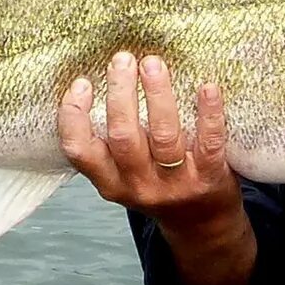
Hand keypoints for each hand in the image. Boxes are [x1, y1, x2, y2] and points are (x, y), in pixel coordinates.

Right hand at [59, 51, 256, 284]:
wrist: (203, 226)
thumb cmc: (158, 185)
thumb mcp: (124, 176)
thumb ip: (111, 144)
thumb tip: (104, 80)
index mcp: (111, 183)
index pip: (81, 152)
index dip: (75, 117)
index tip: (82, 82)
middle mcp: (140, 186)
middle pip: (124, 138)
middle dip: (121, 95)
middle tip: (122, 59)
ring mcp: (176, 185)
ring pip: (164, 137)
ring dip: (158, 96)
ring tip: (153, 64)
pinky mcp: (210, 179)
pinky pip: (209, 144)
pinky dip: (209, 114)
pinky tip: (207, 87)